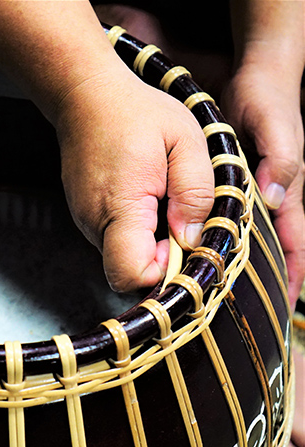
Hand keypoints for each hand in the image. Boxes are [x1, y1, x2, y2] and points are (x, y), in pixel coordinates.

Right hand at [55, 69, 213, 291]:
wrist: (85, 95)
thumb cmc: (135, 112)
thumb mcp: (185, 141)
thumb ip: (196, 192)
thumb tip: (193, 238)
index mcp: (121, 205)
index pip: (132, 274)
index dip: (164, 271)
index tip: (182, 241)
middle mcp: (94, 221)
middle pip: (129, 270)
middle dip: (162, 256)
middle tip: (179, 213)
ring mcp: (85, 219)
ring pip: (123, 255)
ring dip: (150, 241)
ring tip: (161, 197)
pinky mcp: (84, 214)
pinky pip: (115, 238)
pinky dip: (136, 229)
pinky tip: (145, 194)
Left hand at [221, 65, 304, 307]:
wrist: (255, 78)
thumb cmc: (270, 102)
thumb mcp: (277, 128)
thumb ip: (281, 161)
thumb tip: (275, 198)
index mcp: (288, 191)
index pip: (294, 243)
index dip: (291, 276)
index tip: (284, 310)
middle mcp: (273, 196)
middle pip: (274, 248)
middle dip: (266, 280)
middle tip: (248, 312)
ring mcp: (254, 191)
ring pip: (249, 236)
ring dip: (240, 263)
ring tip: (222, 292)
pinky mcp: (235, 182)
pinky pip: (231, 219)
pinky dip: (223, 239)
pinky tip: (206, 252)